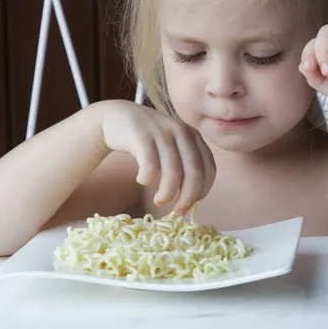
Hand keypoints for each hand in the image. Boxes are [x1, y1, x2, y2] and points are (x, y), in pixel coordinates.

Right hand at [99, 100, 215, 214]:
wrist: (118, 117)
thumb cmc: (149, 140)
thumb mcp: (173, 146)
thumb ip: (186, 164)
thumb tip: (191, 199)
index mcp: (194, 136)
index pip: (209, 168)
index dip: (202, 190)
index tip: (191, 205)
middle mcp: (181, 132)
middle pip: (194, 172)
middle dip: (187, 197)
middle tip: (178, 211)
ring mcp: (162, 133)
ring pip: (173, 172)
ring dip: (167, 193)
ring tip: (159, 201)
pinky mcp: (141, 136)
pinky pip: (150, 166)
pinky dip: (148, 179)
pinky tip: (142, 180)